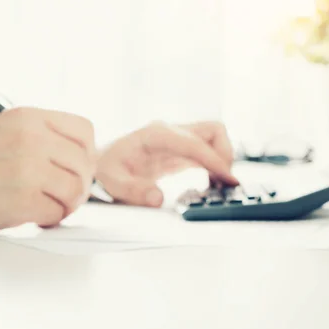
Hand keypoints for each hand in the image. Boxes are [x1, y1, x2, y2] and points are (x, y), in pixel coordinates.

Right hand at [0, 107, 95, 229]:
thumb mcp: (10, 138)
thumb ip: (46, 141)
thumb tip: (89, 160)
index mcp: (26, 118)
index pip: (83, 131)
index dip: (84, 154)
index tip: (74, 166)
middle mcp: (28, 138)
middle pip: (84, 163)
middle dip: (76, 183)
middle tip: (60, 193)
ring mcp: (25, 167)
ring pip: (76, 189)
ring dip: (65, 203)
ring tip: (47, 203)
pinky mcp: (21, 198)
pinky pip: (57, 212)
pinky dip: (48, 218)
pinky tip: (31, 214)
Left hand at [95, 121, 237, 206]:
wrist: (100, 163)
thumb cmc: (105, 169)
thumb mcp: (113, 181)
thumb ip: (134, 190)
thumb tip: (158, 198)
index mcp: (157, 135)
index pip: (195, 143)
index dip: (215, 160)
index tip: (228, 178)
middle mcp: (171, 132)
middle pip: (213, 131)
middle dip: (225, 154)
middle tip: (226, 181)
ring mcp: (178, 139)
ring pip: (214, 139)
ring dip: (223, 159)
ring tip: (222, 186)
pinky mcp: (182, 150)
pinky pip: (208, 152)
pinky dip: (216, 166)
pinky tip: (213, 184)